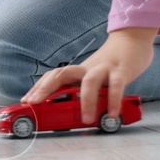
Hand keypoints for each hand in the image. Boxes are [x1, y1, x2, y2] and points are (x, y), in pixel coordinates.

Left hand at [24, 27, 156, 122]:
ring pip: (90, 82)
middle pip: (63, 74)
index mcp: (79, 71)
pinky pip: (116, 86)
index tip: (26, 100)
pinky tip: (112, 114)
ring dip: (86, 101)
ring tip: (85, 120)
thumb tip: (71, 110)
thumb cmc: (111, 62)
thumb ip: (83, 89)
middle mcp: (88, 68)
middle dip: (47, 88)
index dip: (39, 87)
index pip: (54, 76)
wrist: (132, 39)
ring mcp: (104, 68)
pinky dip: (114, 100)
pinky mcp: (122, 71)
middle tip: (36, 105)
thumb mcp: (94, 74)